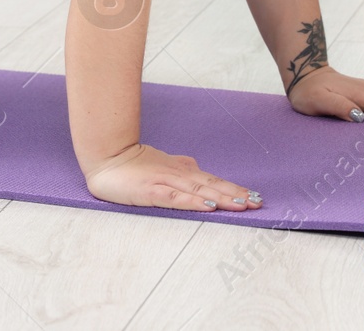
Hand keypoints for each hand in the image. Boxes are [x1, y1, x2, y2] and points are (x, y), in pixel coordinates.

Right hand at [83, 142, 263, 211]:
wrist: (106, 158)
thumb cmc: (132, 163)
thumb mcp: (162, 163)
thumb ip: (180, 166)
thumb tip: (197, 167)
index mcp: (182, 171)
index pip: (213, 181)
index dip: (234, 188)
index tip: (254, 196)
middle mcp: (178, 175)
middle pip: (212, 186)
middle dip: (235, 195)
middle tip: (257, 202)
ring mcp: (165, 182)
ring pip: (199, 191)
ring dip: (221, 198)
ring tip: (241, 204)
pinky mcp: (151, 191)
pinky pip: (176, 198)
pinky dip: (194, 202)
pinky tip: (208, 206)